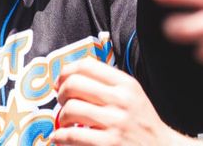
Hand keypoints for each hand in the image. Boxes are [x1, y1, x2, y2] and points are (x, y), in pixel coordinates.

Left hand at [53, 59, 190, 144]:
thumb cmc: (141, 124)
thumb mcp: (131, 96)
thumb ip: (106, 84)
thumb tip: (68, 78)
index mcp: (126, 84)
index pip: (87, 65)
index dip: (66, 72)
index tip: (60, 82)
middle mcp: (121, 100)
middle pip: (74, 84)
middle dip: (61, 94)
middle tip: (62, 102)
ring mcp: (115, 123)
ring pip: (71, 109)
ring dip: (61, 117)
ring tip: (64, 122)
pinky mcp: (109, 144)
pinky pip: (72, 135)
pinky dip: (60, 136)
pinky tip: (61, 137)